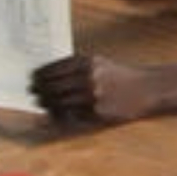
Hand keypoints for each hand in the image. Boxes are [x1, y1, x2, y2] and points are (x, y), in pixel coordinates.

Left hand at [31, 54, 154, 122]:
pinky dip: (61, 114)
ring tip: (41, 103)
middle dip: (40, 90)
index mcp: (86, 61)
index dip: (39, 75)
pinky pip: (72, 114)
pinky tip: (56, 113)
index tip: (32, 78)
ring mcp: (92, 95)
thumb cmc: (118, 74)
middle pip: (53, 85)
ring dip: (47, 103)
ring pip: (59, 101)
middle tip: (33, 93)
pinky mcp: (97, 111)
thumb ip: (75, 66)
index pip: (53, 68)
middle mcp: (87, 76)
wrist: (144, 88)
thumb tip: (48, 74)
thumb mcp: (97, 62)